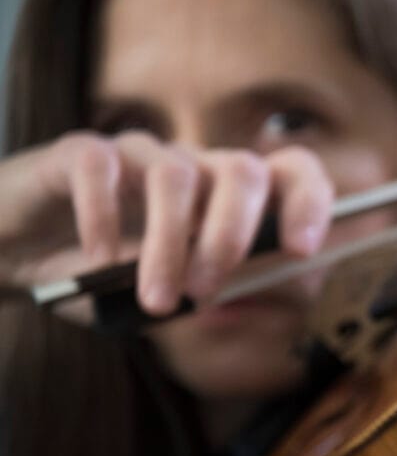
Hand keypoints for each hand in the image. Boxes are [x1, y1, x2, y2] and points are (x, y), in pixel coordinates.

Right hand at [0, 131, 332, 317]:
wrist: (17, 259)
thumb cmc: (104, 278)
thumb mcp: (165, 297)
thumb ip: (205, 298)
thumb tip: (240, 302)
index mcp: (227, 199)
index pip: (290, 173)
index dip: (308, 201)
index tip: (303, 249)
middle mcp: (193, 168)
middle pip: (241, 170)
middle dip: (233, 233)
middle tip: (209, 288)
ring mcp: (139, 155)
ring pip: (175, 175)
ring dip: (169, 245)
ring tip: (156, 299)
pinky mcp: (80, 153)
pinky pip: (102, 165)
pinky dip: (103, 215)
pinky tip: (94, 257)